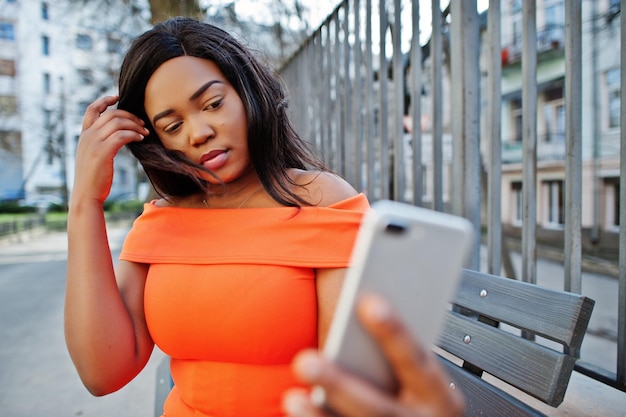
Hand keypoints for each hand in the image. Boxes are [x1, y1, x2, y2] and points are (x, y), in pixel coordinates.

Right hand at [72, 95, 147, 204]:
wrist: (86, 194)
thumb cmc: (93, 179)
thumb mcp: (92, 157)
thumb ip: (100, 144)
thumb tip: (117, 138)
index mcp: (84, 136)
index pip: (91, 110)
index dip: (104, 100)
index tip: (117, 97)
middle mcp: (87, 136)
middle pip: (110, 114)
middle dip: (129, 115)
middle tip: (142, 123)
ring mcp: (94, 143)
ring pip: (117, 122)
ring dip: (135, 125)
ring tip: (144, 133)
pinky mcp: (102, 152)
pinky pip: (121, 135)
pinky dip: (133, 134)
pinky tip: (140, 139)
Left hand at [283, 294, 464, 416]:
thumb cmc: (419, 396)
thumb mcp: (421, 378)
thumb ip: (398, 353)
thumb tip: (364, 304)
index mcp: (441, 397)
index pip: (415, 360)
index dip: (395, 332)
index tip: (369, 302)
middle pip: (379, 407)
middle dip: (340, 384)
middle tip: (305, 361)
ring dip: (320, 415)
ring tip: (293, 395)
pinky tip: (299, 405)